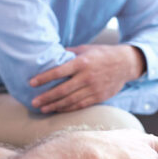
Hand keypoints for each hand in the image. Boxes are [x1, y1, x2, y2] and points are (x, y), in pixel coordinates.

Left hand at [29, 44, 144, 112]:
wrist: (125, 63)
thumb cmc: (102, 54)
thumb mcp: (85, 49)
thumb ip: (69, 53)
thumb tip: (51, 55)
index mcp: (82, 62)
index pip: (59, 71)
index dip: (44, 78)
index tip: (31, 83)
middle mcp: (87, 77)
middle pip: (63, 90)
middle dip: (46, 97)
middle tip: (33, 102)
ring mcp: (93, 88)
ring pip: (70, 100)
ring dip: (55, 106)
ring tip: (42, 108)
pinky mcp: (99, 97)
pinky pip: (80, 105)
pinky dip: (68, 108)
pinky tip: (58, 109)